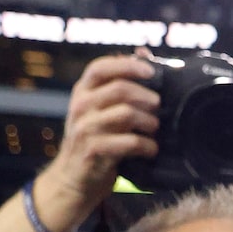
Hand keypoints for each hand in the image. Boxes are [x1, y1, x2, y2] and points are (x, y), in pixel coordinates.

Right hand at [31, 51, 161, 231]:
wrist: (74, 179)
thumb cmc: (95, 139)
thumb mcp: (99, 109)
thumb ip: (118, 85)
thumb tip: (144, 52)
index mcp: (82, 91)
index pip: (101, 67)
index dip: (127, 65)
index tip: (151, 72)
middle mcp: (80, 106)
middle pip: (120, 89)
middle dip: (146, 97)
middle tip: (158, 107)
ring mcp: (85, 128)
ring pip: (127, 114)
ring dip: (149, 122)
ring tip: (154, 129)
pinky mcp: (94, 151)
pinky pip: (129, 142)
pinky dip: (146, 146)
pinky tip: (151, 149)